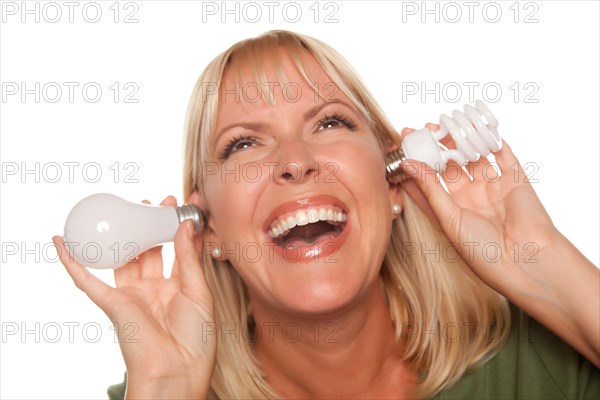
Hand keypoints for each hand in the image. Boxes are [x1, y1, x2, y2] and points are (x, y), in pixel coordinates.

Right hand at [53, 196, 215, 397]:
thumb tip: (185, 225)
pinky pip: (88, 281)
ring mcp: (132, 295)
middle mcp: (154, 288)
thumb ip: (189, 258)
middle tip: (155, 202)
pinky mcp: (113, 304)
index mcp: (179, 287)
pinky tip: (62, 242)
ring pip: (122, 259)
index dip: (179, 227)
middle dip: (150, 225)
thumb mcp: (199, 292)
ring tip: (127, 208)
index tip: (185, 204)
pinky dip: (73, 263)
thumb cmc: (196, 339)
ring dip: (121, 236)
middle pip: (149, 250)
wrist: (177, 372)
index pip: (178, 249)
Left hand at [399, 124, 555, 288]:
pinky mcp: (514, 180)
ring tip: (445, 125)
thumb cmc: (483, 252)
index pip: (427, 182)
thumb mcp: (448, 219)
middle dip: (435, 147)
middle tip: (423, 129)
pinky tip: (478, 126)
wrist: (526, 261)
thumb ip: (430, 189)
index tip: (402, 145)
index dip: (415, 164)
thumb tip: (408, 163)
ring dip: (460, 140)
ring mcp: (492, 187)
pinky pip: (502, 154)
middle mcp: (470, 198)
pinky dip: (491, 139)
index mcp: (450, 211)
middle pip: (449, 166)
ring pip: (473, 156)